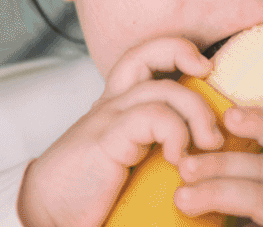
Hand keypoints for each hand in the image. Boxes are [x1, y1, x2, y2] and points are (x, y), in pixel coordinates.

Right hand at [17, 37, 225, 226]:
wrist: (48, 213)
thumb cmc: (90, 192)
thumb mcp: (133, 160)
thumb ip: (159, 144)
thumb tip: (209, 148)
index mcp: (119, 104)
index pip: (145, 56)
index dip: (176, 50)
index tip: (206, 71)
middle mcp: (112, 103)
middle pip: (148, 52)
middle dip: (186, 56)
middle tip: (214, 89)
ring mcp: (108, 118)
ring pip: (162, 90)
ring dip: (197, 113)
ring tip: (209, 143)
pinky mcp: (106, 138)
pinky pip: (152, 118)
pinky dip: (175, 134)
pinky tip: (177, 158)